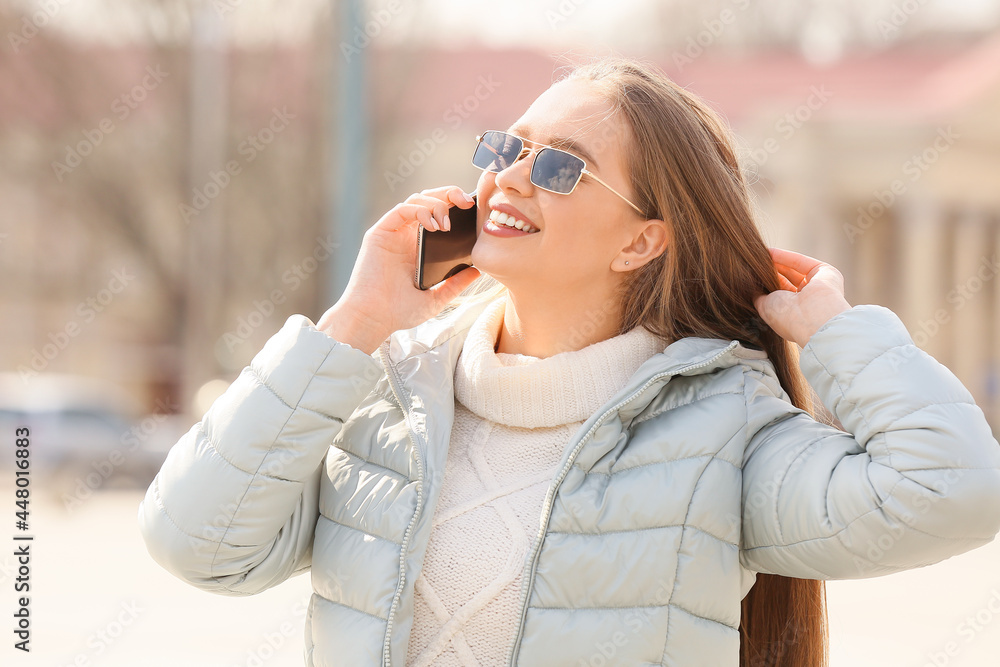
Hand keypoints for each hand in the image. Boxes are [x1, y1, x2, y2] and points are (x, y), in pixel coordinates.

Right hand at [316, 186, 480, 353]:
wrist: (374, 319)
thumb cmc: (399, 312)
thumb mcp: (436, 298)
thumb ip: (455, 284)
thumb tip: (477, 271)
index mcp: (418, 247)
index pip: (438, 214)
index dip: (455, 205)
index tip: (474, 209)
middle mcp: (405, 235)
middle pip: (429, 200)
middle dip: (450, 195)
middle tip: (467, 203)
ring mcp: (392, 233)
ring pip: (416, 200)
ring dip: (437, 204)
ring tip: (447, 225)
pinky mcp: (380, 233)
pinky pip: (401, 210)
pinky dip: (420, 211)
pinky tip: (433, 226)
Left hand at [753, 248, 851, 347]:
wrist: (812, 319)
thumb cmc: (788, 318)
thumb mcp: (766, 307)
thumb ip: (759, 296)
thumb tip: (751, 286)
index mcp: (795, 314)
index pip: (779, 296)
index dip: (765, 285)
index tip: (750, 277)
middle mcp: (808, 302)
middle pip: (787, 281)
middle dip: (771, 272)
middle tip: (754, 264)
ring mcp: (819, 287)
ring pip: (795, 270)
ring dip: (777, 262)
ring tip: (759, 256)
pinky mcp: (827, 273)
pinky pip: (802, 262)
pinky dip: (786, 256)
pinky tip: (769, 252)